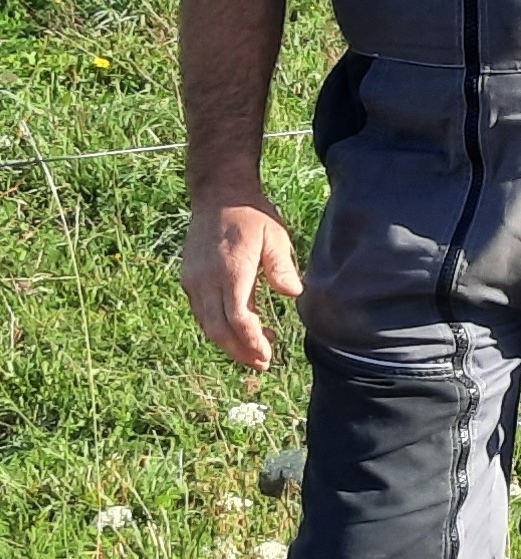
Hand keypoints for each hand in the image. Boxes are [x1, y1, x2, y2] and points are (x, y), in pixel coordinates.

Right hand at [181, 191, 302, 368]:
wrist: (218, 195)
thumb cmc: (252, 216)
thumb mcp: (275, 236)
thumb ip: (282, 266)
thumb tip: (294, 293)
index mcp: (231, 271)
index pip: (238, 318)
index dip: (251, 342)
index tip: (267, 355)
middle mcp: (207, 280)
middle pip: (218, 329)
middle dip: (240, 351)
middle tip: (263, 363)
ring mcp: (194, 280)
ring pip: (207, 324)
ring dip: (229, 343)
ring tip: (255, 352)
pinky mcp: (189, 278)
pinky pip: (201, 312)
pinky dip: (219, 326)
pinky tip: (240, 327)